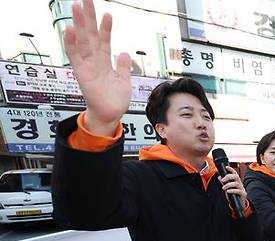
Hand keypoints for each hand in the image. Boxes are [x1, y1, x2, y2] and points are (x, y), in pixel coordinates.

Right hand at [64, 0, 131, 135]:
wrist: (110, 115)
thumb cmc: (114, 100)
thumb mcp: (124, 80)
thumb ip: (123, 66)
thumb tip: (125, 53)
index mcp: (104, 61)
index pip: (104, 40)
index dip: (106, 27)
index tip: (107, 13)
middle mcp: (94, 61)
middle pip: (90, 35)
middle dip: (89, 17)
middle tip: (85, 0)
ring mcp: (87, 66)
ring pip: (82, 41)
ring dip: (80, 24)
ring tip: (77, 7)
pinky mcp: (81, 74)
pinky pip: (74, 56)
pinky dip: (71, 43)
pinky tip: (70, 29)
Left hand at [220, 166, 247, 209]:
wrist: (239, 204)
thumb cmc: (233, 195)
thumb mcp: (227, 188)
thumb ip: (224, 183)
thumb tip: (219, 177)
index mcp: (236, 181)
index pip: (235, 173)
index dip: (231, 169)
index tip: (226, 167)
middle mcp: (240, 184)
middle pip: (236, 176)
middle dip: (229, 177)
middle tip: (223, 180)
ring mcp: (242, 189)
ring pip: (236, 183)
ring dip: (228, 185)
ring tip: (223, 188)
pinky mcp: (243, 194)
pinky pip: (238, 191)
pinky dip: (232, 190)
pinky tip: (228, 191)